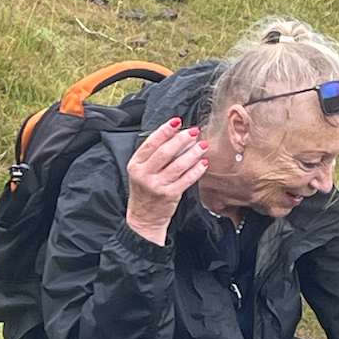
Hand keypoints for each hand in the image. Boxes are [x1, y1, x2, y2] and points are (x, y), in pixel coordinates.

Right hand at [125, 118, 207, 244]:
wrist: (144, 218)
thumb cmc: (145, 191)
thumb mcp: (141, 171)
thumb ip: (154, 155)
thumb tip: (176, 136)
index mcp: (135, 164)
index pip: (150, 143)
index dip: (164, 130)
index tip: (177, 121)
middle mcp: (145, 174)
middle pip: (165, 152)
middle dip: (181, 139)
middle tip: (194, 131)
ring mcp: (157, 185)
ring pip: (178, 165)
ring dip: (193, 153)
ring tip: (203, 145)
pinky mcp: (170, 195)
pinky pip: (186, 180)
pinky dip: (196, 170)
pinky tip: (203, 163)